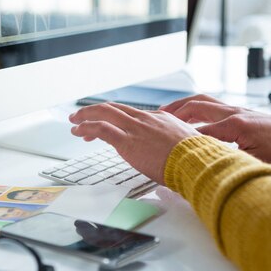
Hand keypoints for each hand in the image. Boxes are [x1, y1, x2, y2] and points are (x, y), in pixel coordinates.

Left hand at [69, 103, 199, 184]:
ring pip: (104, 114)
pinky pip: (101, 128)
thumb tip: (173, 155)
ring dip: (85, 116)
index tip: (107, 126)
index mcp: (160, 118)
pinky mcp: (127, 141)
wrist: (197, 162)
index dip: (115, 118)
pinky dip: (86, 127)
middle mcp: (146, 119)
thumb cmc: (196, 159)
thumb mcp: (187, 145)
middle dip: (95, 111)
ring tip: (74, 122)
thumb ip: (175, 146)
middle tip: (81, 116)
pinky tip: (78, 131)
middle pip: (114, 109)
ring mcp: (136, 128)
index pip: (131, 114)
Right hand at [161, 94, 270, 167]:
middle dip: (174, 113)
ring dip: (181, 105)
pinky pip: (208, 103)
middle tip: (157, 120)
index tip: (166, 145)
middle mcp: (232, 112)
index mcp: (236, 125)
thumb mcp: (256, 161)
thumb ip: (232, 162)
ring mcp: (234, 108)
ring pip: (200, 100)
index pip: (200, 132)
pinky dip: (193, 105)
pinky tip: (185, 111)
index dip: (182, 139)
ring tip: (164, 111)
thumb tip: (211, 168)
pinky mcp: (235, 109)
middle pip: (195, 107)